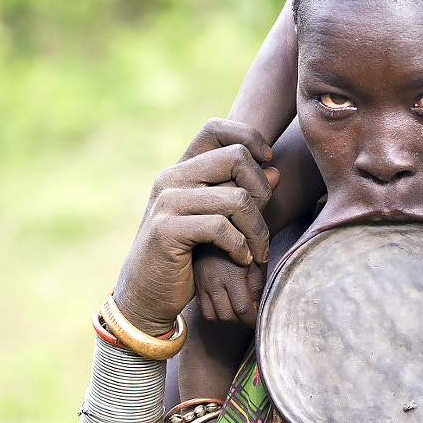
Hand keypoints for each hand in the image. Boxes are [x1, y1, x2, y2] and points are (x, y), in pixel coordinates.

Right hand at [113, 125, 277, 332]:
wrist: (147, 294)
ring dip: (257, 230)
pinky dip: (241, 246)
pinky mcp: (167, 230)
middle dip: (262, 191)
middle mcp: (172, 178)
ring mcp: (167, 202)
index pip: (216, 128)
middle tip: (262, 224)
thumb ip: (240, 195)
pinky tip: (242, 259)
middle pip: (236, 158)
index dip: (249, 138)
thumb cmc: (187, 257)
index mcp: (181, 169)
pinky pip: (221, 228)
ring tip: (257, 251)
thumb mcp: (216, 222)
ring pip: (237, 198)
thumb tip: (275, 171)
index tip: (267, 163)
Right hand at [194, 247, 266, 325]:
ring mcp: (202, 284)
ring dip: (226, 319)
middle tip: (249, 316)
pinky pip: (203, 308)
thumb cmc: (240, 244)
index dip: (252, 319)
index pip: (242, 309)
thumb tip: (256, 307)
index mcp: (231, 274)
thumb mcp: (254, 261)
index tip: (258, 320)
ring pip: (212, 316)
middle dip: (240, 322)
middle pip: (226, 316)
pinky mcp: (195, 284)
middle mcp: (213, 281)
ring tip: (237, 312)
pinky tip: (224, 305)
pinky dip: (214, 312)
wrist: (215, 230)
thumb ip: (257, 285)